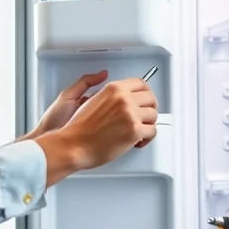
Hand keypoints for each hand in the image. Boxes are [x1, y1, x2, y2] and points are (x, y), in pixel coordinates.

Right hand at [35, 78, 157, 183]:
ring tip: (139, 131)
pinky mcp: (134, 131)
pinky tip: (138, 141)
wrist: (74, 145)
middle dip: (149, 109)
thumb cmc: (80, 128)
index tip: (145, 99)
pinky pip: (152, 132)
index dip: (145, 93)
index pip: (140, 83)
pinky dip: (147, 138)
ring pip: (154, 115)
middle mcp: (124, 99)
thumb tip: (125, 96)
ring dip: (147, 124)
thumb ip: (111, 95)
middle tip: (144, 117)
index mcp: (114, 89)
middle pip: (151, 98)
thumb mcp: (93, 100)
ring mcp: (130, 114)